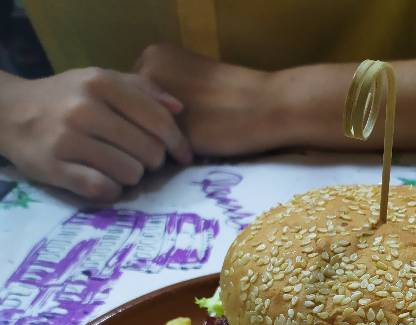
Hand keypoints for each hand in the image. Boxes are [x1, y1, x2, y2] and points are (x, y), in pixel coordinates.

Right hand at [0, 68, 192, 200]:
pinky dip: (111, 191)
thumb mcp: (100, 80)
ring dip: (131, 177)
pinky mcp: (55, 168)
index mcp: (101, 83)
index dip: (178, 144)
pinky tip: (105, 183)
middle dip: (152, 161)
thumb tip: (179, 109)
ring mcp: (68, 139)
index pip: (158, 120)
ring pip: (130, 173)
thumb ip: (142, 90)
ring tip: (118, 168)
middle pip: (149, 151)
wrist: (11, 113)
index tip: (184, 157)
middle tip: (140, 159)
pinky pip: (103, 190)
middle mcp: (85, 108)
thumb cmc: (65, 98)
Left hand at [135, 43, 279, 155]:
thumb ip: (163, 92)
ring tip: (183, 147)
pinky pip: (158, 152)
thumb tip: (141, 120)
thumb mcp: (190, 79)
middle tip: (174, 137)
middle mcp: (147, 73)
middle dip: (145, 129)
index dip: (146, 114)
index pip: (130, 95)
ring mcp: (155, 101)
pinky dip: (168, 159)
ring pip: (141, 134)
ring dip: (155, 145)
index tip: (171, 121)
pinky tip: (188, 157)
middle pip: (130, 114)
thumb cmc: (233, 95)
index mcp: (153, 54)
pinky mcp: (170, 130)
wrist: (265, 105)